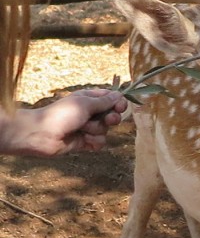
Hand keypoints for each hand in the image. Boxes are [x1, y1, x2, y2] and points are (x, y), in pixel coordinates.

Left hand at [0, 89, 127, 155]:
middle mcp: (90, 113)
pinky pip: (100, 142)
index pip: (111, 99)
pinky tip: (84, 140)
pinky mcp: (86, 142)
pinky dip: (94, 142)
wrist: (42, 134)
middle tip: (107, 119)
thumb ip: (104, 101)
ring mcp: (88, 128)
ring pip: (106, 130)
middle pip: (112, 115)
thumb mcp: (84, 103)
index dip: (118, 103)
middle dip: (111, 118)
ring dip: (97, 130)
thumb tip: (119, 95)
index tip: (120, 107)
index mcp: (89, 99)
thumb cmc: (61, 114)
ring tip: (83, 129)